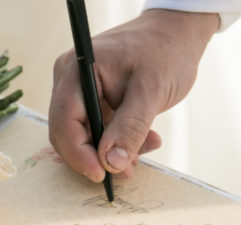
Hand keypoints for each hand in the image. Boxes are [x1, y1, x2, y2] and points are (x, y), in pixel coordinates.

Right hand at [48, 9, 218, 180]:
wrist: (176, 33)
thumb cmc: (165, 52)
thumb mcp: (151, 92)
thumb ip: (130, 128)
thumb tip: (111, 163)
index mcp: (77, 71)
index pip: (64, 122)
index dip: (79, 154)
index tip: (102, 175)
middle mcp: (70, 81)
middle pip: (67, 134)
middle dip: (96, 156)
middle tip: (127, 170)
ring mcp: (79, 91)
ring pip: (84, 137)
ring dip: (112, 151)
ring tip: (146, 148)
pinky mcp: (93, 100)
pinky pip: (98, 131)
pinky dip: (119, 142)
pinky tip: (145, 140)